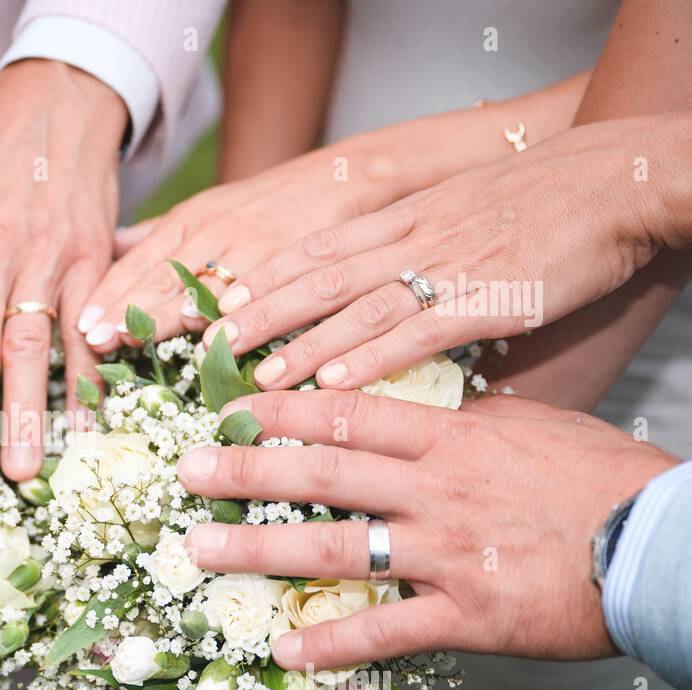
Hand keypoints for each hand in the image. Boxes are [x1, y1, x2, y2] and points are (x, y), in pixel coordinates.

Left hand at [78, 146, 374, 350]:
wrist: (340, 178)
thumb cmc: (265, 206)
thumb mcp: (205, 213)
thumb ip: (157, 237)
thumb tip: (107, 249)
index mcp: (186, 223)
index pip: (137, 263)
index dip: (107, 294)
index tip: (79, 324)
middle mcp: (210, 231)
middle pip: (160, 276)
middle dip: (124, 310)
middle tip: (93, 340)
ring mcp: (248, 244)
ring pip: (200, 283)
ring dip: (165, 316)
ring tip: (135, 341)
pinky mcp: (286, 257)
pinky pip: (253, 289)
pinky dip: (229, 311)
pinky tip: (207, 332)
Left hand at [174, 389, 677, 668]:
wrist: (659, 543)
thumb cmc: (600, 479)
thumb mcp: (529, 427)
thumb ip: (461, 421)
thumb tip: (409, 411)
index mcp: (453, 439)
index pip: (352, 415)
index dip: (284, 411)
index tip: (231, 408)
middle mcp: (438, 490)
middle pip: (325, 474)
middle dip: (248, 470)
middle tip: (187, 471)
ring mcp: (447, 553)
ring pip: (338, 547)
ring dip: (262, 549)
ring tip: (202, 548)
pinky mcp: (466, 614)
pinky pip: (387, 629)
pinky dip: (333, 643)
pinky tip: (284, 649)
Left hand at [207, 114, 691, 391]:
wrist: (611, 178)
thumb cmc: (536, 199)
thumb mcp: (454, 208)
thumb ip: (409, 241)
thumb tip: (372, 283)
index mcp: (399, 220)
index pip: (312, 250)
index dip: (260, 280)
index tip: (215, 308)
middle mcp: (408, 242)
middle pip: (315, 279)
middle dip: (257, 316)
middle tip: (207, 350)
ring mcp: (445, 270)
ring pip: (354, 310)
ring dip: (301, 345)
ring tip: (254, 380)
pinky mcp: (485, 299)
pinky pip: (416, 331)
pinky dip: (371, 357)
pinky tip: (333, 382)